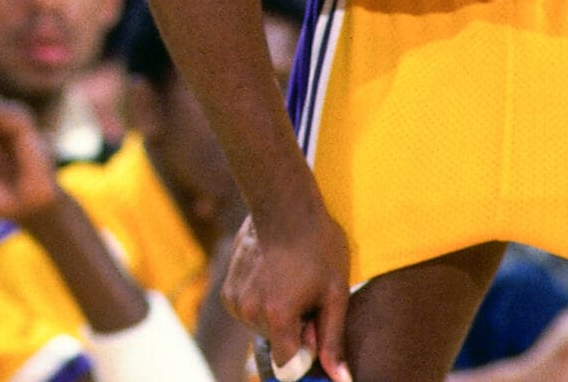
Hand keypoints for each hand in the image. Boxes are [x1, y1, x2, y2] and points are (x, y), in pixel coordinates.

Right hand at [221, 200, 350, 381]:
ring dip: (278, 316)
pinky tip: (274, 277)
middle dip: (295, 330)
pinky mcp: (226, 290)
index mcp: (277, 315)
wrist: (283, 204)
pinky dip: (262, 304)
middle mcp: (248, 312)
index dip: (307, 351)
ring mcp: (234, 301)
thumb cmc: (317, 245)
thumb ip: (333, 341)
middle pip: (276, 344)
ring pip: (262, 328)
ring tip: (291, 282)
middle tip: (309, 296)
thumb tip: (341, 380)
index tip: (315, 328)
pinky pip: (248, 313)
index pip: (288, 365)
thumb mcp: (335, 293)